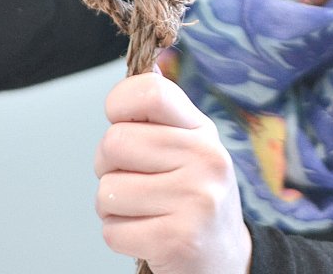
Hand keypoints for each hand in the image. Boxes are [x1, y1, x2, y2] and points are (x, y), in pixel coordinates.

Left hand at [94, 72, 251, 273]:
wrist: (227, 261)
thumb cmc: (194, 196)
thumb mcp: (191, 147)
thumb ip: (162, 117)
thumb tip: (136, 77)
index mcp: (201, 130)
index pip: (151, 92)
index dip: (119, 102)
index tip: (120, 120)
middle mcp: (205, 159)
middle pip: (114, 143)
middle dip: (106, 166)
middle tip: (129, 178)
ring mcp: (195, 200)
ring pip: (107, 190)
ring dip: (111, 206)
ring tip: (140, 210)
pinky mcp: (177, 241)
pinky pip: (112, 231)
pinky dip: (118, 235)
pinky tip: (146, 234)